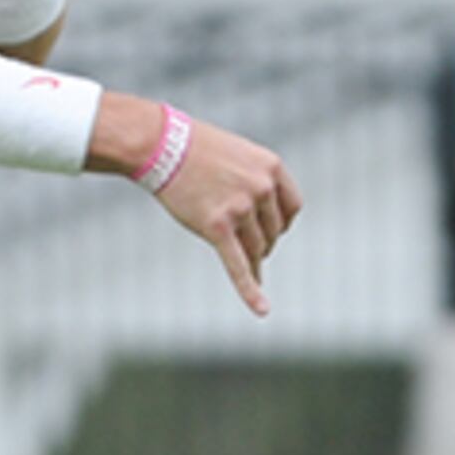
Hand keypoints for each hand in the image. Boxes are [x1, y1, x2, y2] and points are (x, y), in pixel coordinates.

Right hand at [151, 114, 302, 317]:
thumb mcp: (240, 155)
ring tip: (233, 252)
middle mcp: (261, 188)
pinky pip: (238, 266)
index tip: (269, 228)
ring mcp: (240, 208)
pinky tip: (261, 309)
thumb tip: (270, 227)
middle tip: (237, 235)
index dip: (281, 223)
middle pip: (273, 232)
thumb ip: (259, 183)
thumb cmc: (198, 150)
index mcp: (272, 168)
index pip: (292, 208)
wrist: (161, 145)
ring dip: (250, 259)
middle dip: (260, 240)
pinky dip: (250, 291)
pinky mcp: (217, 227)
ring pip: (256, 249)